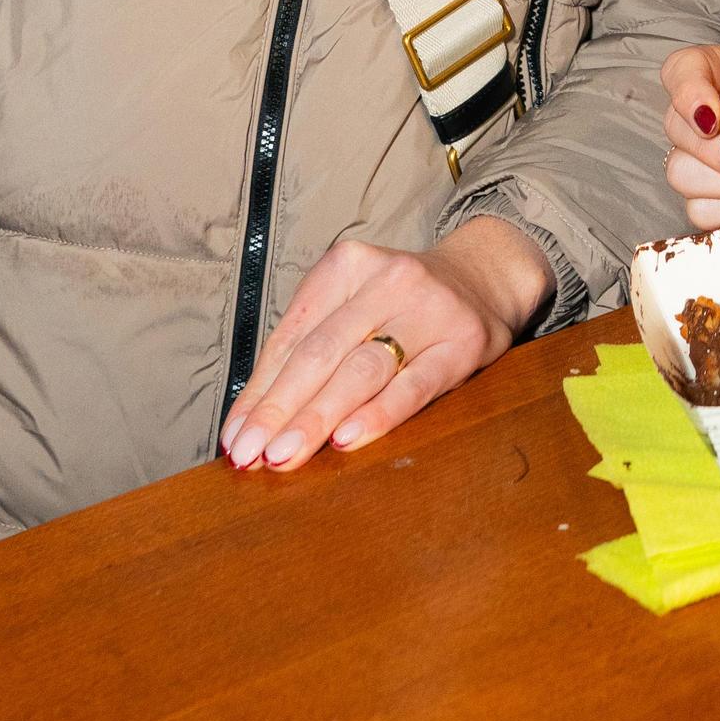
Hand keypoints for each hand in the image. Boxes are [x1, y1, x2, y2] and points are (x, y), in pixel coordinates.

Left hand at [221, 217, 552, 469]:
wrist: (486, 279)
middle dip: (278, 410)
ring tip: (283, 455)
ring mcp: (426, 311)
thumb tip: (253, 418)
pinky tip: (345, 440)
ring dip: (316, 418)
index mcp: (346, 265)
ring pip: (360, 371)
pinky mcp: (461, 345)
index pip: (290, 337)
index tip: (233, 437)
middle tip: (248, 454)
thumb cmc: (402, 304)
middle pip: (318, 353)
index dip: (258, 391)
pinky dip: (376, 416)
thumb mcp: (354, 303)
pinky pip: (412, 387)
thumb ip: (309, 349)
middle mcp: (385, 281)